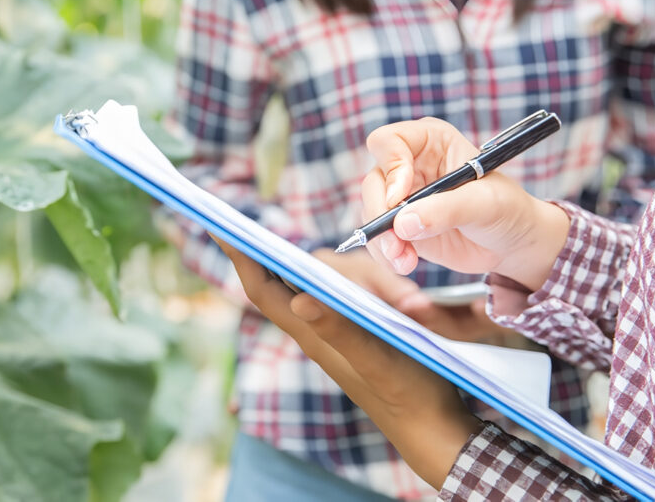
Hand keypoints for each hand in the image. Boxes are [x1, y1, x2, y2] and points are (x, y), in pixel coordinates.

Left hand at [214, 237, 482, 488]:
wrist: (435, 429)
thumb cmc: (408, 396)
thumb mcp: (377, 360)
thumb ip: (339, 329)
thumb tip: (299, 299)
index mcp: (312, 335)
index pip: (262, 289)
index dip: (240, 256)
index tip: (219, 225)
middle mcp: (318, 327)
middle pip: (309, 274)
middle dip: (340, 266)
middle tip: (393, 287)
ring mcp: (339, 327)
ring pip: (338, 280)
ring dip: (371, 279)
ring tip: (411, 303)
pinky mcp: (362, 327)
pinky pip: (357, 292)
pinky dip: (377, 286)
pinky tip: (402, 297)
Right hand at [362, 118, 570, 290]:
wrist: (512, 243)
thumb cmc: (507, 209)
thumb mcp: (484, 204)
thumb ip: (445, 209)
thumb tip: (402, 224)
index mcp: (432, 141)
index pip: (389, 141)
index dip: (390, 167)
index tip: (400, 197)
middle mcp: (410, 164)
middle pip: (373, 181)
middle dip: (380, 214)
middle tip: (397, 239)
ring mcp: (403, 197)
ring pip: (371, 212)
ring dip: (383, 240)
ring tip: (405, 260)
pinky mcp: (400, 225)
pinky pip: (378, 237)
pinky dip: (386, 254)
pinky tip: (406, 263)